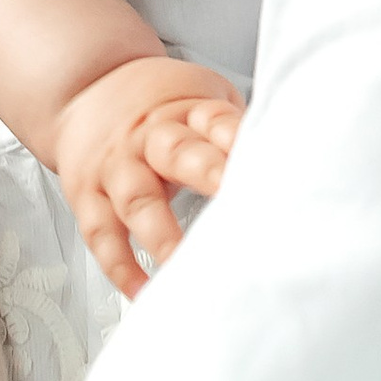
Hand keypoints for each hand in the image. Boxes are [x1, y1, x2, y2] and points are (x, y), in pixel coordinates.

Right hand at [54, 53, 242, 302]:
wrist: (85, 89)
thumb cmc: (159, 106)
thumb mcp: (201, 101)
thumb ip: (236, 133)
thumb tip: (295, 169)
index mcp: (184, 111)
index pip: (216, 121)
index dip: (240, 141)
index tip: (267, 169)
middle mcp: (147, 138)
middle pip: (176, 154)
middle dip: (207, 177)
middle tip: (238, 207)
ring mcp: (115, 168)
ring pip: (137, 202)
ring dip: (162, 237)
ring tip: (186, 266)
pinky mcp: (87, 196)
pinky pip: (101, 235)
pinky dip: (121, 267)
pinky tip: (144, 291)